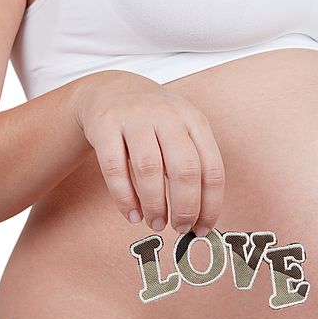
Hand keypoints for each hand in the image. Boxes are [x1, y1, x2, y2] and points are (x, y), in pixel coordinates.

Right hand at [73, 70, 224, 235]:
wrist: (110, 89)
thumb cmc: (154, 121)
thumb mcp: (182, 131)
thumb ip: (194, 165)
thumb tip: (201, 216)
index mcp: (194, 121)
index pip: (212, 169)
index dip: (210, 204)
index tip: (203, 227)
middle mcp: (167, 117)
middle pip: (185, 170)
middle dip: (185, 207)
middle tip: (180, 228)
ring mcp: (135, 119)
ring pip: (149, 169)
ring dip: (155, 204)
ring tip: (156, 223)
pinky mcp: (105, 126)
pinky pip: (115, 169)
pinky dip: (125, 198)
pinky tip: (132, 214)